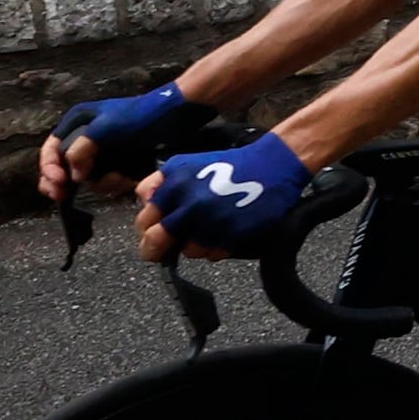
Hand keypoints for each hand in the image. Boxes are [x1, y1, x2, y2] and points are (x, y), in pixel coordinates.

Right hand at [41, 79, 218, 205]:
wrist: (177, 117)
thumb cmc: (142, 116)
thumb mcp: (106, 127)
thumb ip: (81, 148)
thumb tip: (73, 175)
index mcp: (78, 122)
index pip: (51, 149)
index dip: (48, 168)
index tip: (57, 184)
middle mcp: (86, 138)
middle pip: (63, 168)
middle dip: (64, 182)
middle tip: (62, 196)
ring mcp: (103, 153)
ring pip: (88, 179)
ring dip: (100, 183)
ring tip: (117, 178)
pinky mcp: (119, 165)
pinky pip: (107, 182)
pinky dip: (114, 184)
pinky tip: (126, 180)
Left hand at [142, 131, 312, 260]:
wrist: (274, 165)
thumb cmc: (231, 165)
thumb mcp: (188, 164)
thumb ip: (160, 184)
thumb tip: (145, 206)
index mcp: (173, 183)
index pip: (144, 218)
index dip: (145, 229)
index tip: (151, 233)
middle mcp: (188, 202)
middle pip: (156, 240)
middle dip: (156, 248)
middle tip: (160, 251)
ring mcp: (210, 220)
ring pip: (187, 251)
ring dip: (194, 245)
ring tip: (208, 230)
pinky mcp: (231, 234)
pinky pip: (213, 255)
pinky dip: (217, 248)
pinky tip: (225, 232)